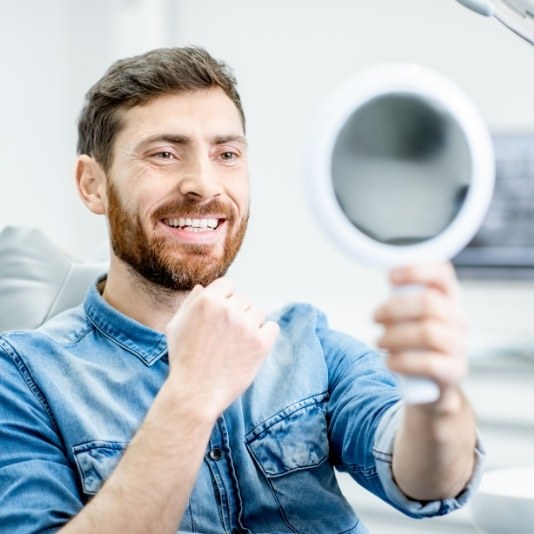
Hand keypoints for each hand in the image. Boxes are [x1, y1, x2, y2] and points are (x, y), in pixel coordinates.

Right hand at [165, 277, 278, 419]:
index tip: (221, 316)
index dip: (224, 299)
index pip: (227, 285)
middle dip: (237, 313)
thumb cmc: (183, 360)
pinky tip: (251, 347)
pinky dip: (265, 335)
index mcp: (207, 301)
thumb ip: (190, 303)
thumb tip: (203, 288)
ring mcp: (246, 326)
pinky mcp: (261, 343)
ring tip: (237, 344)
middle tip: (226, 335)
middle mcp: (228, 309)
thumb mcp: (175, 326)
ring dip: (251, 324)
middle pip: (243, 299)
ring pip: (258, 312)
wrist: (195, 393)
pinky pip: (272, 327)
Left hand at [373, 262, 467, 400]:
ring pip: (428, 332)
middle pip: (429, 303)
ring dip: (395, 336)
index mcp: (449, 299)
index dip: (417, 270)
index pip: (442, 274)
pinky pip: (430, 363)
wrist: (431, 384)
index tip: (390, 276)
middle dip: (394, 309)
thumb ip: (403, 297)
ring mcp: (459, 345)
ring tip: (379, 341)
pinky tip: (389, 362)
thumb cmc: (417, 343)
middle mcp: (458, 319)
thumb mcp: (411, 316)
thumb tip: (389, 275)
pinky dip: (403, 361)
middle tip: (374, 317)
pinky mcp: (454, 371)